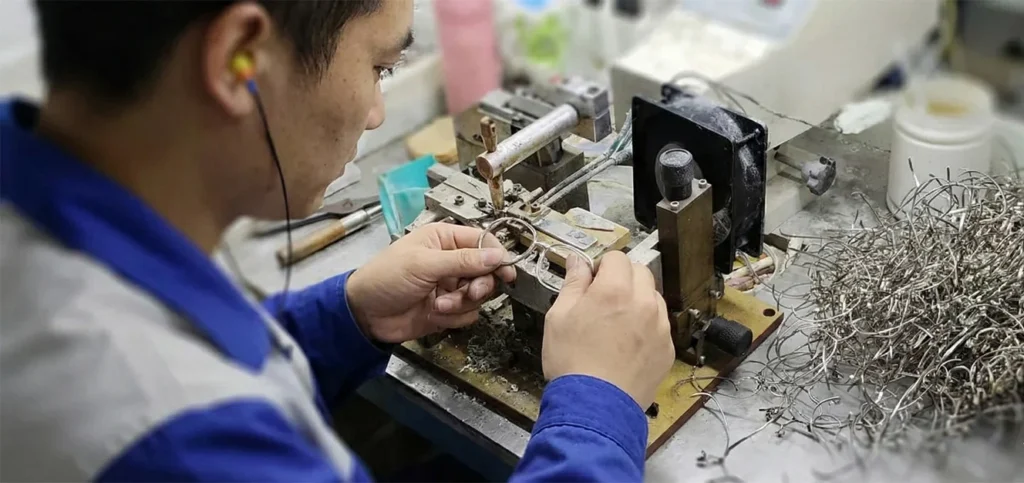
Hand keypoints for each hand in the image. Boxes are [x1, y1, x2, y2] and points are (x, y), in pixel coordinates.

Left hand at [346, 223, 515, 343]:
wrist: (365, 314)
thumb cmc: (385, 278)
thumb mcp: (424, 264)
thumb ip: (463, 260)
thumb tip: (497, 255)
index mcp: (445, 239)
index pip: (483, 243)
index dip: (497, 257)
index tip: (506, 272)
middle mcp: (452, 261)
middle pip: (486, 272)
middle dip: (478, 286)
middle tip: (469, 292)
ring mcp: (450, 286)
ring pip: (479, 296)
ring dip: (461, 303)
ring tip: (438, 304)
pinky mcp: (448, 309)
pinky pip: (468, 314)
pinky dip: (454, 317)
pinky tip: (435, 313)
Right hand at [542, 251, 673, 408]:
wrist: (594, 406)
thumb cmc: (572, 362)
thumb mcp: (559, 316)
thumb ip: (573, 283)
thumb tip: (577, 261)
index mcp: (614, 290)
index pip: (616, 257)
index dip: (601, 266)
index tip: (592, 281)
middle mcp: (643, 303)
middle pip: (640, 272)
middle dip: (622, 278)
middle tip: (604, 298)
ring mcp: (659, 327)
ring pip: (653, 297)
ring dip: (637, 300)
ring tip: (617, 322)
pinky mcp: (667, 349)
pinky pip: (660, 325)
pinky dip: (647, 326)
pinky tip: (628, 343)